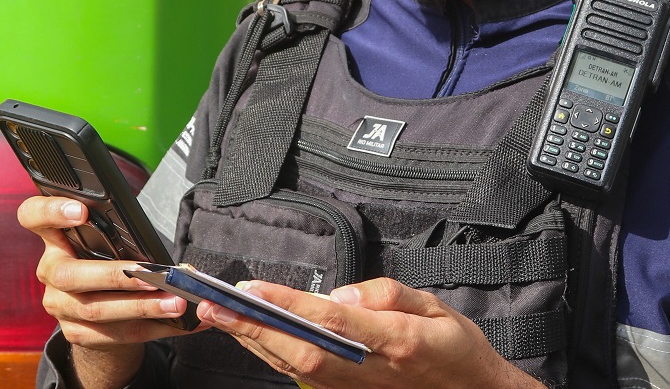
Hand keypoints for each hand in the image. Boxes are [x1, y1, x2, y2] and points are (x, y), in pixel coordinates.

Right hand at [17, 195, 204, 388]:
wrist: (97, 308)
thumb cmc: (110, 255)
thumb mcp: (109, 238)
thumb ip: (121, 234)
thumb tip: (160, 248)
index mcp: (56, 237)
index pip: (34, 216)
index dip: (51, 212)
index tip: (82, 210)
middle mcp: (51, 271)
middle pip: (71, 275)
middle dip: (116, 276)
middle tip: (153, 273)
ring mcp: (60, 306)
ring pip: (97, 310)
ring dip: (143, 307)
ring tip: (176, 302)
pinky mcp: (76, 333)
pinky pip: (117, 334)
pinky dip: (153, 327)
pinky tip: (179, 322)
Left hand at [196, 277, 543, 388]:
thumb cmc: (456, 350)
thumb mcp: (437, 306)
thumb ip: (388, 295)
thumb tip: (342, 294)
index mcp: (394, 341)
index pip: (332, 321)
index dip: (290, 306)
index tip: (254, 290)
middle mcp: (369, 370)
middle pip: (300, 351)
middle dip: (253, 328)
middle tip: (214, 305)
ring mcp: (355, 388)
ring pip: (294, 368)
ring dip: (253, 342)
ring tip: (219, 316)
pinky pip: (302, 377)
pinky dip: (272, 357)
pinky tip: (251, 338)